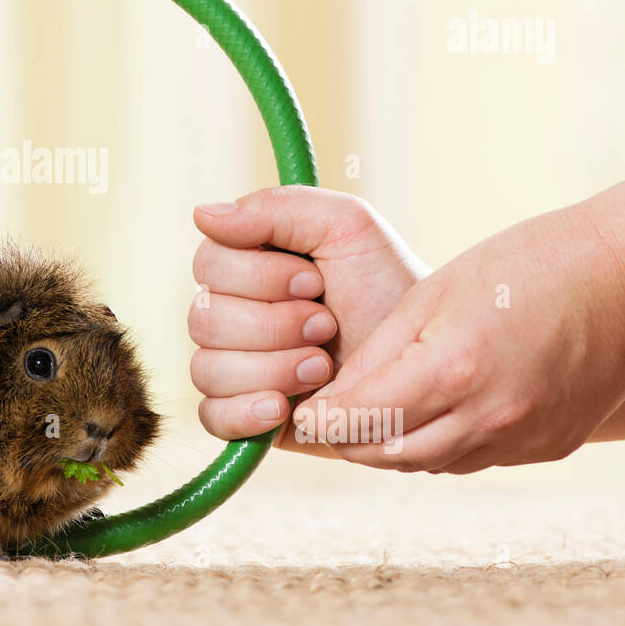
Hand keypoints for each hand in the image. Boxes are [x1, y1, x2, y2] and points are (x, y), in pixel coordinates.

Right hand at [188, 185, 427, 442]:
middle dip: (273, 326)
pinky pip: (211, 416)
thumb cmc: (386, 287)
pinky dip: (245, 413)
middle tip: (327, 327)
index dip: (258, 277)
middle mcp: (229, 313)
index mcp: (245, 264)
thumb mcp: (346, 228)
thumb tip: (201, 214)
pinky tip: (283, 408)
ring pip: (206, 369)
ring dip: (272, 368)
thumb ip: (275, 208)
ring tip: (322, 367)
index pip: (208, 265)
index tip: (314, 282)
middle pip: (203, 320)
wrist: (424, 361)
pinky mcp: (243, 415)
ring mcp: (233, 366)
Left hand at [293, 201, 624, 472]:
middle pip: (385, 455)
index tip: (293, 413)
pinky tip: (427, 415)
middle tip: (320, 418)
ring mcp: (523, 440)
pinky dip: (437, 446)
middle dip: (344, 440)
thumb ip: (379, 351)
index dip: (316, 421)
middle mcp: (488, 418)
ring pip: (426, 465)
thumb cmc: (523, 267)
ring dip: (388, 446)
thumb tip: (331, 395)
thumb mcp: (434, 293)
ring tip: (366, 414)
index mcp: (451, 371)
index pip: (356, 420)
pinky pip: (472, 461)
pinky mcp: (549, 448)